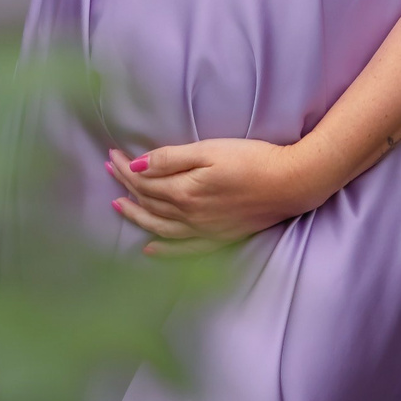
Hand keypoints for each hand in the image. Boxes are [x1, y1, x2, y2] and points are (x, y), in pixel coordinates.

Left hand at [103, 138, 322, 256]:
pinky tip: (151, 247)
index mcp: (184, 191)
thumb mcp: (209, 150)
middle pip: (148, 202)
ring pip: (159, 227)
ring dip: (136, 216)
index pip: (143, 181)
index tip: (111, 155)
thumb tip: (135, 167)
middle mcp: (189, 216)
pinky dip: (164, 250)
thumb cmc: (251, 159)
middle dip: (125, 186)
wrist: (291, 183)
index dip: (124, 168)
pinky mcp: (219, 238)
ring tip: (118, 206)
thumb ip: (170, 160)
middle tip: (109, 171)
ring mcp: (203, 230)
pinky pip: (183, 249)